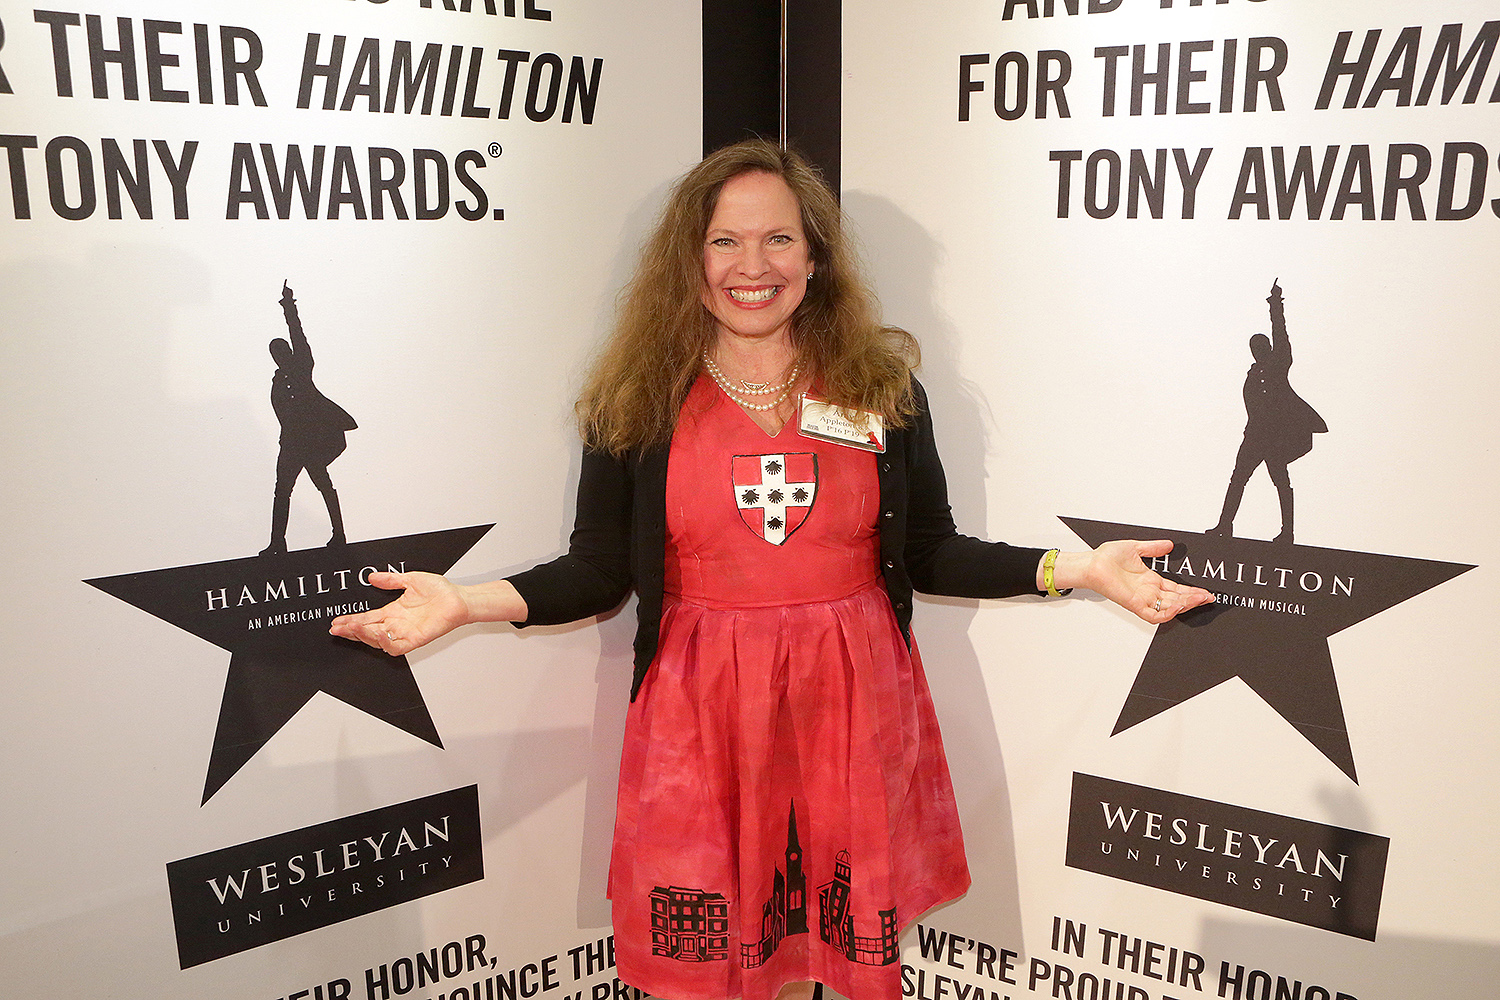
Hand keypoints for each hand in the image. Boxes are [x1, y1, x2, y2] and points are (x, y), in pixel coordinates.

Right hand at [329, 571, 470, 655]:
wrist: (459, 598)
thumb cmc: (441, 591)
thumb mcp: (411, 580)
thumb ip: (391, 580)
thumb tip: (373, 577)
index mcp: (393, 611)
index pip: (367, 618)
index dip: (351, 620)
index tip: (337, 620)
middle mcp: (397, 624)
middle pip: (367, 632)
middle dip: (351, 631)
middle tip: (337, 628)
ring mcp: (405, 632)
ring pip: (378, 641)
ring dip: (364, 635)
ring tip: (353, 628)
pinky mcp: (416, 639)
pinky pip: (397, 647)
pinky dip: (386, 643)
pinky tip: (378, 634)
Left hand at [1082, 540, 1216, 623]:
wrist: (1091, 563)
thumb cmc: (1106, 558)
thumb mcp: (1135, 548)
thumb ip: (1153, 547)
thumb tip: (1169, 544)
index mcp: (1149, 580)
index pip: (1176, 589)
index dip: (1191, 591)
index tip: (1205, 590)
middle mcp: (1148, 591)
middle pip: (1177, 599)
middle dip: (1194, 599)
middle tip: (1208, 596)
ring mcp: (1142, 599)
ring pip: (1169, 608)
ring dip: (1185, 604)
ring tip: (1198, 598)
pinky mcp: (1134, 604)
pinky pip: (1153, 615)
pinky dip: (1166, 613)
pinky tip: (1178, 605)